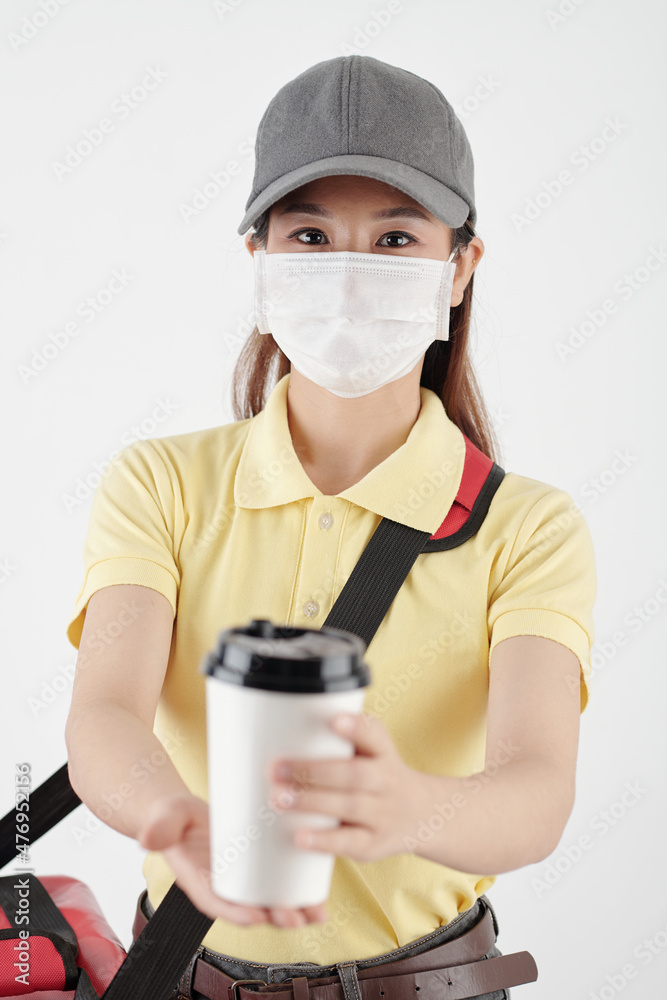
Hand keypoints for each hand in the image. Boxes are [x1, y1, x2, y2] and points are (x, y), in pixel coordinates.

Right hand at [137, 794, 328, 927]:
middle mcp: (225, 886)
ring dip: (295, 911)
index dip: (237, 912)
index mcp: (201, 882)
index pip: (218, 904)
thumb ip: (160, 826)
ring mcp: (243, 878)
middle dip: (276, 916)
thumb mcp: (167, 817)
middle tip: (297, 917)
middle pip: (252, 907)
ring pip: (271, 901)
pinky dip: (300, 891)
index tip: (256, 916)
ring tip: (318, 913)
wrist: (181, 811)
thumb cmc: (173, 817)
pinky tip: (322, 895)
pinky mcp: (258, 866)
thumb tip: (147, 838)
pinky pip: (279, 884)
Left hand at [269, 712, 426, 862]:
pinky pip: (350, 843)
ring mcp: (383, 814)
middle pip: (353, 774)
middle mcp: (387, 781)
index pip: (375, 735)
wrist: (420, 815)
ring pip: (349, 806)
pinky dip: (324, 841)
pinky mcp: (374, 844)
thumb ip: (335, 742)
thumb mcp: (372, 752)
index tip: (334, 720)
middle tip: (275, 768)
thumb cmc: (377, 775)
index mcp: (383, 752)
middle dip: (312, 771)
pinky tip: (300, 836)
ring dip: (311, 802)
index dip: (356, 727)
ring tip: (277, 798)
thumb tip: (273, 733)